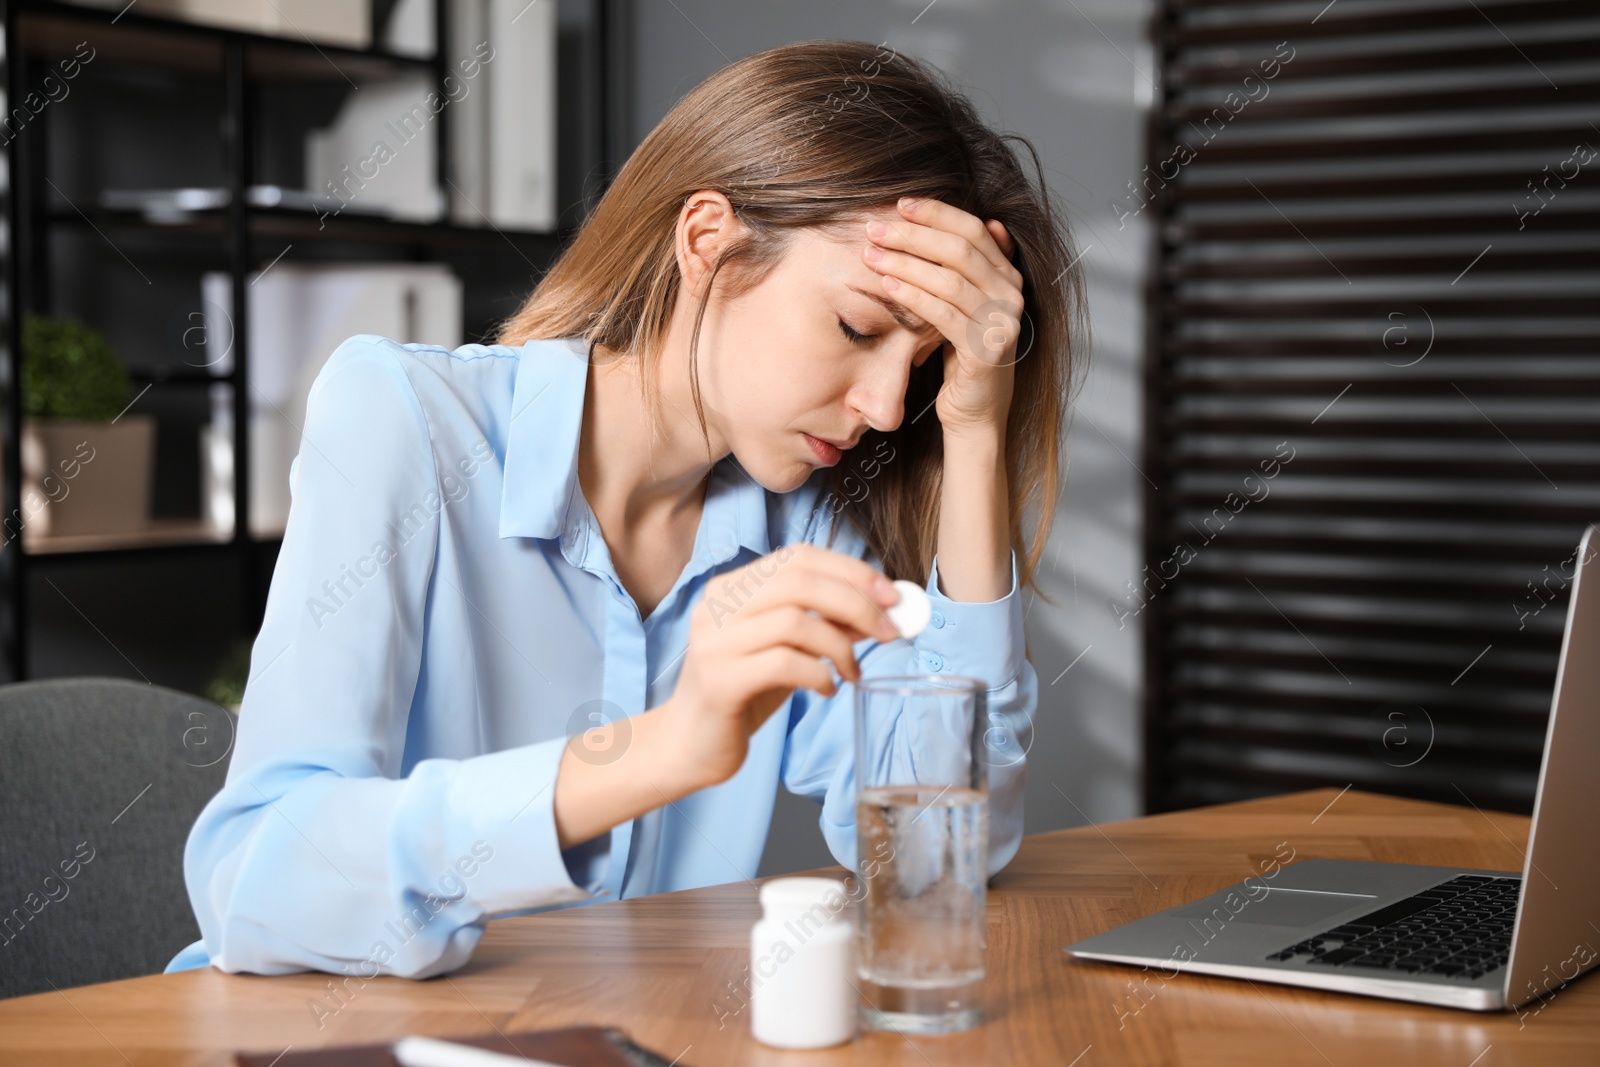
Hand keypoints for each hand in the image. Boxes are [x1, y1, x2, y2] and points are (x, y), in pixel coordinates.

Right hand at [663, 543, 901, 786]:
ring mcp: (714, 642)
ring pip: (795, 621)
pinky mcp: (720, 681)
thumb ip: (822, 624)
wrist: (689, 745)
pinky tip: (827, 689)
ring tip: (852, 671)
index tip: (891, 595)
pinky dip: (820, 674)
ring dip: (841, 645)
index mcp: (731, 588)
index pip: (798, 558)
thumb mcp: (785, 648)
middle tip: (889, 631)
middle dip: (856, 603)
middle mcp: (717, 606)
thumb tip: (879, 609)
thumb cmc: (742, 693)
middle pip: (799, 582)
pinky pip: (785, 664)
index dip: (850, 571)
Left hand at [862, 197, 1024, 436]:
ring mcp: (1002, 323)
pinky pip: (943, 314)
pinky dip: (912, 296)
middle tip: (874, 228)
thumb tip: (989, 221)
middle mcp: (1012, 295)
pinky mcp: (986, 351)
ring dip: (905, 262)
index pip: (973, 229)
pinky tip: (886, 285)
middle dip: (913, 235)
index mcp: (1009, 276)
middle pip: (960, 249)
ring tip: (871, 254)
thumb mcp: (967, 305)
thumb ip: (973, 268)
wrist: (974, 412)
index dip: (936, 213)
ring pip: (950, 279)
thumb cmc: (963, 355)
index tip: (899, 204)